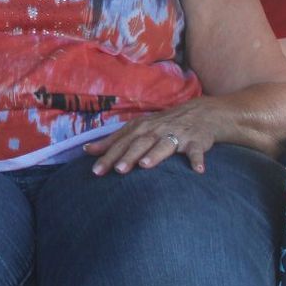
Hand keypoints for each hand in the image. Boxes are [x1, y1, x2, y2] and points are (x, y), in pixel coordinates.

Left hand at [85, 107, 210, 174]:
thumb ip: (113, 141)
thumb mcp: (137, 130)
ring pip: (164, 145)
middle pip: (140, 144)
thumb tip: (87, 150)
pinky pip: (196, 151)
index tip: (95, 171)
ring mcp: (177, 135)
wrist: (198, 113)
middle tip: (118, 170)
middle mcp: (156, 130)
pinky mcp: (196, 141)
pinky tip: (198, 171)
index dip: (108, 156)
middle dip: (128, 156)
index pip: (121, 143)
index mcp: (140, 128)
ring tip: (145, 165)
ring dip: (155, 155)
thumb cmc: (161, 125)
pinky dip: (197, 160)